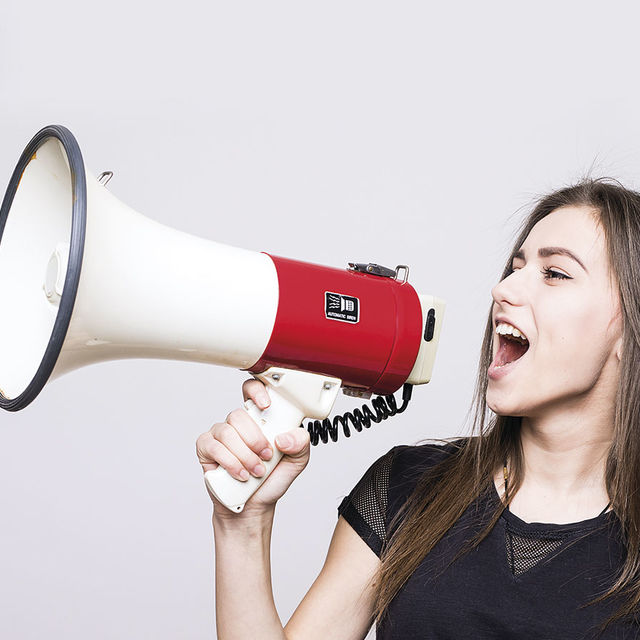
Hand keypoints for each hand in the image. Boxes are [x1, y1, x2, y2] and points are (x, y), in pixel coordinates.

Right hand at [196, 378, 310, 517]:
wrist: (254, 506)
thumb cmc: (272, 479)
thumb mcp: (296, 461)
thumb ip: (300, 444)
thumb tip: (285, 437)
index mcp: (259, 418)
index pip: (252, 390)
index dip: (256, 391)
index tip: (266, 405)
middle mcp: (238, 423)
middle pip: (239, 415)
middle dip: (255, 439)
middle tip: (266, 456)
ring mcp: (220, 434)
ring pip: (227, 433)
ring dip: (245, 455)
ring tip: (256, 471)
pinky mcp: (206, 448)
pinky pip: (214, 447)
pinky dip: (230, 463)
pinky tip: (240, 474)